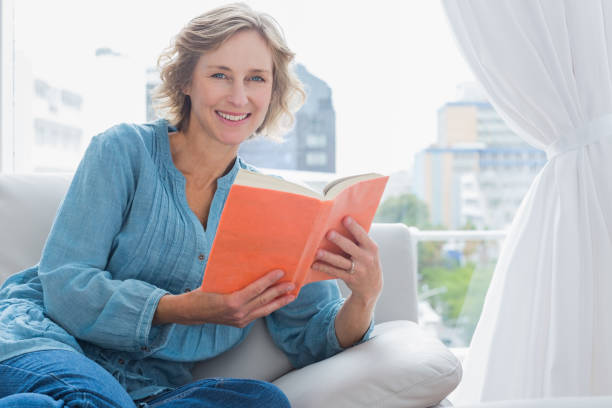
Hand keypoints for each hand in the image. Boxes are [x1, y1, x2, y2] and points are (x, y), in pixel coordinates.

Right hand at [153, 270, 295, 326]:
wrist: (191, 312)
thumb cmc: (202, 293)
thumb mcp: (217, 282)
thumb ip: (234, 278)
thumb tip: (250, 265)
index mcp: (232, 302)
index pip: (256, 289)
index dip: (270, 280)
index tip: (281, 273)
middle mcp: (238, 313)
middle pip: (264, 300)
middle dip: (280, 292)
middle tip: (293, 284)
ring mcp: (240, 320)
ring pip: (264, 310)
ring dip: (279, 302)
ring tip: (292, 295)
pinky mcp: (240, 323)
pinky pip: (258, 314)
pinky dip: (269, 307)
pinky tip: (277, 302)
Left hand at [311, 216, 382, 305]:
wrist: (372, 287)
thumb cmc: (366, 261)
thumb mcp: (369, 251)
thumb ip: (359, 240)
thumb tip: (340, 223)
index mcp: (371, 248)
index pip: (362, 235)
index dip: (354, 227)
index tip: (345, 218)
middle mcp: (366, 259)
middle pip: (350, 248)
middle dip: (339, 240)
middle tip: (329, 233)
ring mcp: (358, 270)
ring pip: (341, 262)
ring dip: (329, 257)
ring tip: (318, 252)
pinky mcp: (350, 279)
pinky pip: (335, 272)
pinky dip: (324, 268)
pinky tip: (315, 264)